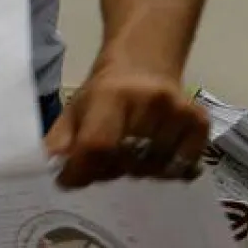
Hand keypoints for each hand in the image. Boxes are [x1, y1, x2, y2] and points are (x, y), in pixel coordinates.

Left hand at [46, 67, 208, 188]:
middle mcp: (150, 101)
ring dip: (137, 172)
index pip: (97, 145)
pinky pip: (180, 168)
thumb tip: (46, 171)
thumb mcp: (73, 111)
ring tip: (130, 153)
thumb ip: (59, 142)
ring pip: (153, 170)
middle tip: (102, 160)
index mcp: (112, 95)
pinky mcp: (201, 123)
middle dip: (107, 170)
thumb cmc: (102, 95)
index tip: (69, 180)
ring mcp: (179, 113)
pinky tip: (155, 154)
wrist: (144, 67)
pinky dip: (164, 170)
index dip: (81, 170)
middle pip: (125, 162)